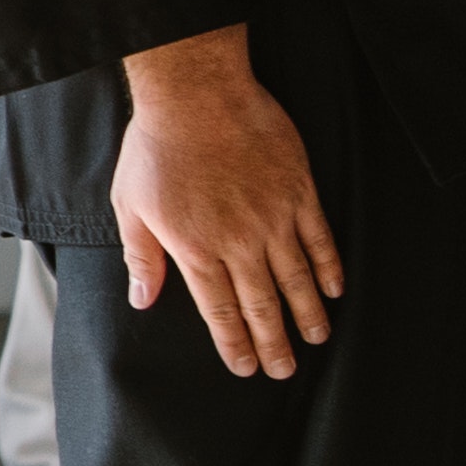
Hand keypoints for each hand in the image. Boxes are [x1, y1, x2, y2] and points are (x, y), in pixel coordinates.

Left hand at [114, 25, 342, 379]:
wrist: (197, 94)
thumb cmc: (156, 148)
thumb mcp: (131, 206)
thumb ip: (142, 257)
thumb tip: (144, 300)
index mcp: (196, 249)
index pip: (220, 311)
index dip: (235, 343)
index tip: (246, 368)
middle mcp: (239, 241)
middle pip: (261, 303)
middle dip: (274, 342)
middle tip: (285, 370)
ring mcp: (274, 217)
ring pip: (297, 277)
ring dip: (307, 313)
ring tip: (316, 339)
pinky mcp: (299, 191)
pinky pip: (320, 238)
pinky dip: (329, 267)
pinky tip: (334, 290)